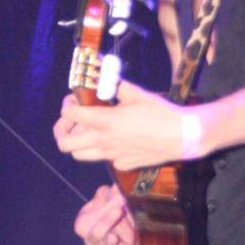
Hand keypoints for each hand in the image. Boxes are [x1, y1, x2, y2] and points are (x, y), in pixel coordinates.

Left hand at [54, 82, 187, 170]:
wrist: (182, 136)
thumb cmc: (161, 112)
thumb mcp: (136, 93)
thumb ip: (116, 86)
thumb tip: (106, 79)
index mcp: (105, 120)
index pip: (70, 114)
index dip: (67, 105)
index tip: (73, 100)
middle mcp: (103, 141)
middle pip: (65, 144)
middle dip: (62, 130)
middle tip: (72, 121)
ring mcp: (111, 155)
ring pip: (80, 155)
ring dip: (78, 143)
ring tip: (89, 131)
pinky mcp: (122, 164)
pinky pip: (104, 159)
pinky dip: (103, 150)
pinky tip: (115, 140)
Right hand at [73, 184, 135, 244]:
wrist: (125, 221)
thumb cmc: (110, 208)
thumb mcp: (108, 198)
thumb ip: (109, 193)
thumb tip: (115, 187)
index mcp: (84, 222)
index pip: (83, 224)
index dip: (97, 215)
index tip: (112, 204)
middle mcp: (92, 237)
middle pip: (94, 235)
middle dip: (105, 222)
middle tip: (118, 209)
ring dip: (109, 241)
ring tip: (114, 236)